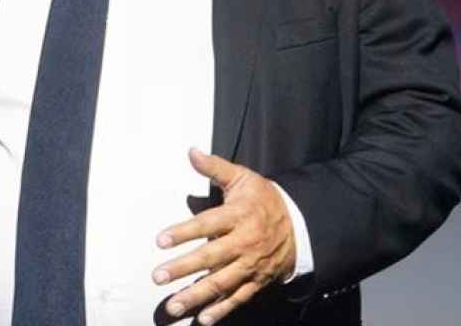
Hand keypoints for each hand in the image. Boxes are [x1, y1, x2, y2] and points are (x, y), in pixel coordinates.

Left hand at [152, 148, 295, 323]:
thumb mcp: (243, 178)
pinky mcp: (257, 281)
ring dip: (196, 296)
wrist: (302, 225)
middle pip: (210, 257)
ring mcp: (251, 265)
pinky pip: (238, 298)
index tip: (160, 240)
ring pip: (222, 283)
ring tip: (173, 304)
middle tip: (158, 276)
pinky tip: (202, 319)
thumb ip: (215, 167)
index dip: (183, 232)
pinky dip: (221, 310)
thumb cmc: (264, 199)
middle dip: (183, 268)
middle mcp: (244, 243)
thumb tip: (191, 151)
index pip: (207, 224)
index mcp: (239, 216)